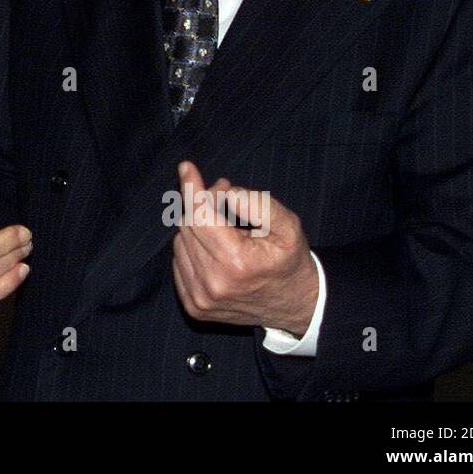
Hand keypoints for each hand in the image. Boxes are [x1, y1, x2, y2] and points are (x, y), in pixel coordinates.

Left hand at [171, 160, 318, 335]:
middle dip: (202, 204)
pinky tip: (213, 249)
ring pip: (180, 242)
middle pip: (188, 225)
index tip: (186, 167)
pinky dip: (191, 249)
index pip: (200, 214)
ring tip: (223, 227)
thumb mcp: (288, 227)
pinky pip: (178, 262)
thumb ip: (258, 204)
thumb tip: (225, 192)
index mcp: (236, 262)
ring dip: (196, 228)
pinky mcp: (194, 306)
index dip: (193, 188)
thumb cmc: (290, 261)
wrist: (294, 307)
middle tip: (224, 197)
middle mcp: (212, 282)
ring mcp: (200, 297)